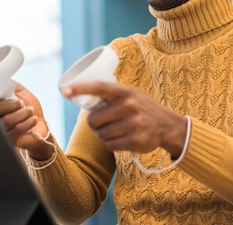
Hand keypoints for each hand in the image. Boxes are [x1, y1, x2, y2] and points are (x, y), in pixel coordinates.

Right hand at [0, 84, 53, 159]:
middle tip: (20, 102)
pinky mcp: (9, 142)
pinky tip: (32, 118)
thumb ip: (4, 83)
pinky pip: (16, 131)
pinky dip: (26, 122)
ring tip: (30, 110)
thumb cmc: (25, 107)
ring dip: (21, 113)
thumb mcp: (16, 91)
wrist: (40, 125)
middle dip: (8, 105)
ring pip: (5, 122)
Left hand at [61, 81, 187, 157]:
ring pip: (102, 134)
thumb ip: (110, 94)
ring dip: (104, 135)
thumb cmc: (142, 108)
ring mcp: (133, 124)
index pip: (99, 87)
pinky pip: (110, 145)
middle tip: (103, 122)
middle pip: (94, 119)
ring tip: (117, 130)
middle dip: (95, 124)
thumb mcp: (130, 94)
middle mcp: (129, 106)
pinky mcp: (135, 140)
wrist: (167, 125)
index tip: (64, 91)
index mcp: (124, 92)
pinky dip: (112, 144)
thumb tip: (78, 95)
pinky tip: (122, 139)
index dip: (80, 88)